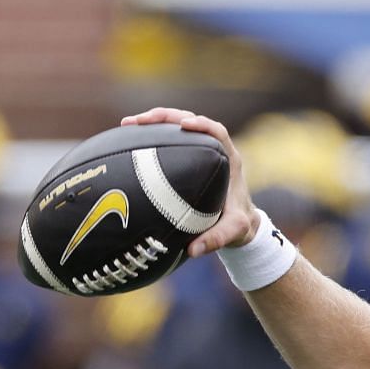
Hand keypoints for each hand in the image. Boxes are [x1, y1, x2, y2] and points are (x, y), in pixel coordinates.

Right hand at [119, 108, 259, 257]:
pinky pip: (169, 138)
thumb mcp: (233, 232)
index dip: (202, 125)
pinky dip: (151, 136)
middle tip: (139, 121)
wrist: (242, 225)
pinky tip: (128, 139)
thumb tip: (193, 251)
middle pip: (190, 120)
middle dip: (165, 117)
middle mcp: (215, 150)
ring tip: (127, 125)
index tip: (184, 125)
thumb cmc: (240, 225)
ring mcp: (201, 150)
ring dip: (154, 122)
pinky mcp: (189, 156)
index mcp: (229, 160)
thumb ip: (217, 240)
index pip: (217, 132)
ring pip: (176, 125)